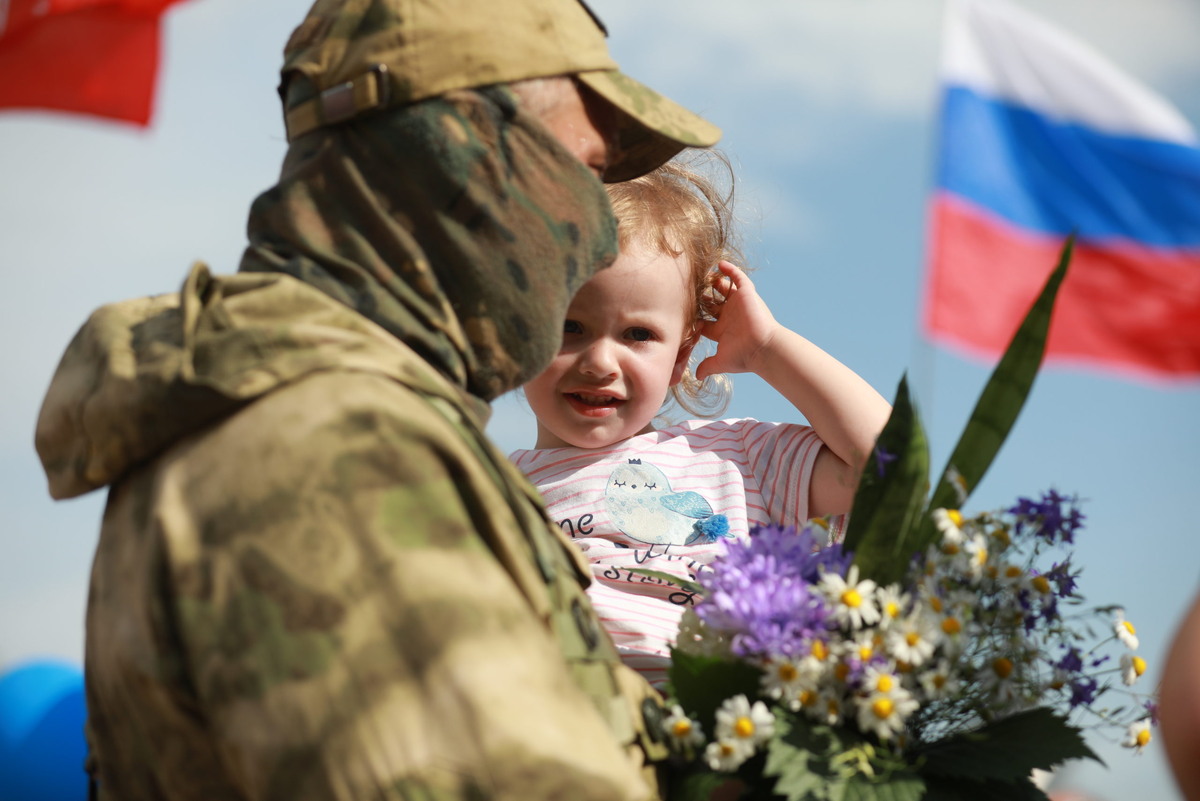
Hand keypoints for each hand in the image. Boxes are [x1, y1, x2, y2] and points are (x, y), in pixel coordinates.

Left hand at [695, 261, 780, 379]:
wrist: (762, 348)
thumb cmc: (743, 356)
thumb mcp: (720, 362)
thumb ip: (708, 366)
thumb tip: (697, 376)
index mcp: (721, 330)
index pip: (705, 321)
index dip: (694, 316)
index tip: (681, 311)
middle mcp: (729, 316)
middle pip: (712, 303)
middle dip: (702, 296)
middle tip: (688, 289)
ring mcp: (738, 304)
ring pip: (724, 288)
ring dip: (714, 281)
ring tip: (702, 274)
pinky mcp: (747, 294)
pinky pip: (738, 278)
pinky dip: (730, 270)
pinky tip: (720, 264)